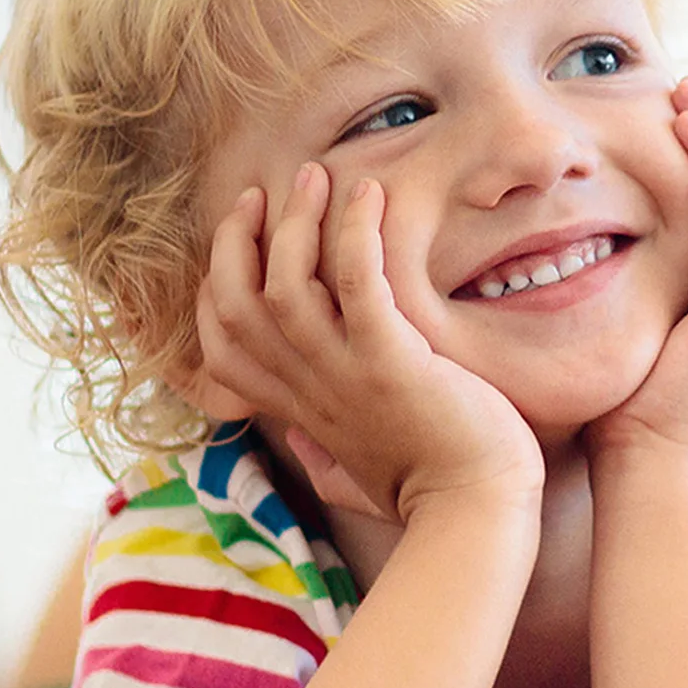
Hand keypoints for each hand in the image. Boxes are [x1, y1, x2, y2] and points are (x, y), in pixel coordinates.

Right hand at [195, 161, 544, 525]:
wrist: (474, 512)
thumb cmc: (425, 493)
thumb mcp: (352, 478)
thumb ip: (320, 457)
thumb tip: (302, 442)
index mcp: (296, 410)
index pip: (220, 347)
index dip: (214, 290)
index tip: (240, 244)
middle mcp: (307, 389)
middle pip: (234, 305)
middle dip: (237, 241)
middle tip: (262, 195)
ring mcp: (344, 377)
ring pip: (284, 285)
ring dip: (295, 222)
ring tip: (315, 176)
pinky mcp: (391, 364)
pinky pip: (359, 283)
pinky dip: (358, 233)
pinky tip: (370, 196)